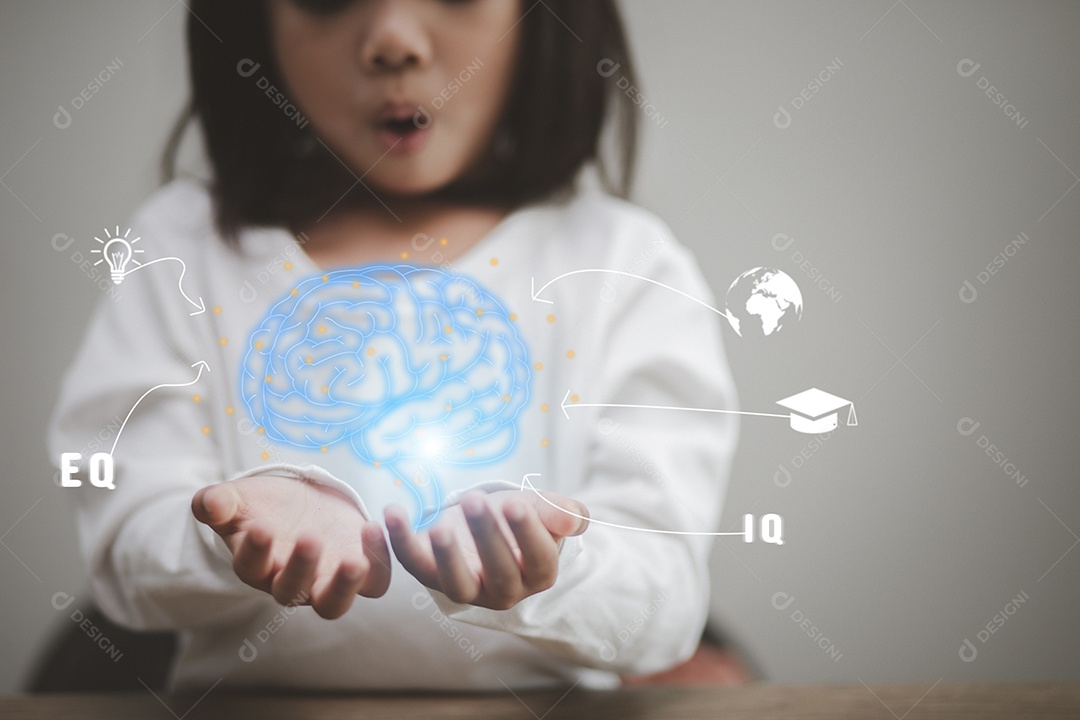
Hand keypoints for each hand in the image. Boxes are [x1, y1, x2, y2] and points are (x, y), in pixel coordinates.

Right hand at [191, 475, 390, 617]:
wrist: (301, 504)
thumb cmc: (262, 506)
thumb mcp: (237, 498)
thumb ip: (218, 503)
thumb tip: (207, 503)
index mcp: (255, 566)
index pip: (251, 567)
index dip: (255, 550)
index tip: (260, 527)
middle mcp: (288, 583)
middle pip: (292, 592)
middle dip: (301, 568)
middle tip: (309, 538)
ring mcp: (325, 582)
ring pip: (333, 604)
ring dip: (345, 586)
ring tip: (355, 560)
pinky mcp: (359, 571)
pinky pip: (374, 582)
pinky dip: (379, 563)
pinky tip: (376, 528)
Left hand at [384, 490, 588, 610]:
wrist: (485, 518)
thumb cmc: (518, 514)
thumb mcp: (543, 508)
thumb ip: (562, 512)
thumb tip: (575, 521)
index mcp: (539, 574)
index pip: (539, 559)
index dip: (528, 533)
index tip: (515, 504)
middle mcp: (505, 591)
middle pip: (499, 571)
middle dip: (487, 536)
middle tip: (477, 501)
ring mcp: (468, 589)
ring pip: (457, 584)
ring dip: (447, 558)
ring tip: (440, 527)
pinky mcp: (433, 577)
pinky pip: (415, 565)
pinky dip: (401, 542)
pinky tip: (392, 513)